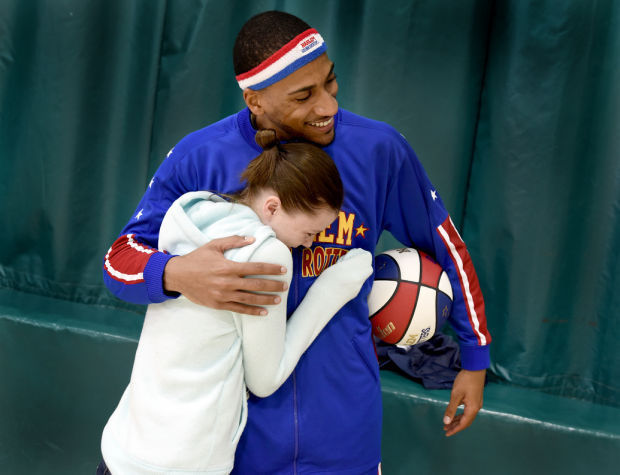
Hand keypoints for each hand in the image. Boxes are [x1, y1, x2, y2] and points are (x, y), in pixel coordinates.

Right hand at [163, 235, 287, 314]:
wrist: (178, 276)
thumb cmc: (197, 258)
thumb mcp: (214, 245)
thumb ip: (234, 240)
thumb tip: (253, 239)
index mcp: (228, 267)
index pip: (255, 268)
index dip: (271, 269)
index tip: (283, 269)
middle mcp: (227, 282)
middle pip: (256, 285)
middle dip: (273, 285)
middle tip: (285, 286)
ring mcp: (223, 295)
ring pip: (250, 299)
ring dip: (266, 300)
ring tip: (278, 299)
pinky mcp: (218, 304)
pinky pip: (239, 309)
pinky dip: (252, 311)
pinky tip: (264, 312)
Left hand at [443, 368, 485, 436]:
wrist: (475, 369)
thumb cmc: (465, 380)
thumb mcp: (456, 395)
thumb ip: (451, 409)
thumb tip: (446, 422)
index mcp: (472, 409)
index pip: (463, 424)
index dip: (455, 429)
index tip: (446, 433)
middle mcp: (476, 408)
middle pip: (465, 421)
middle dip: (455, 426)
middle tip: (445, 429)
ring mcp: (476, 404)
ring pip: (466, 416)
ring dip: (457, 420)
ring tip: (448, 423)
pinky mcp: (475, 399)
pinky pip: (467, 411)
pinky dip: (460, 414)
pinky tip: (454, 414)